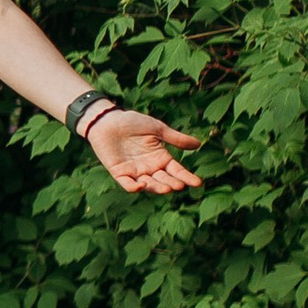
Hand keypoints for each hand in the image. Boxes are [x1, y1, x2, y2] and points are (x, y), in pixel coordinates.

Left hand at [86, 112, 203, 196]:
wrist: (108, 119)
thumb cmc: (133, 122)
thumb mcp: (157, 129)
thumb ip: (176, 138)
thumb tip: (198, 144)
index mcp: (160, 158)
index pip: (176, 170)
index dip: (186, 177)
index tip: (197, 183)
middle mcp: (149, 168)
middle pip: (164, 179)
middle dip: (172, 183)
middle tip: (180, 186)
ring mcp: (134, 172)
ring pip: (148, 184)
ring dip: (157, 187)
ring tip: (167, 189)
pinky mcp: (119, 172)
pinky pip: (127, 184)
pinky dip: (134, 187)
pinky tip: (142, 186)